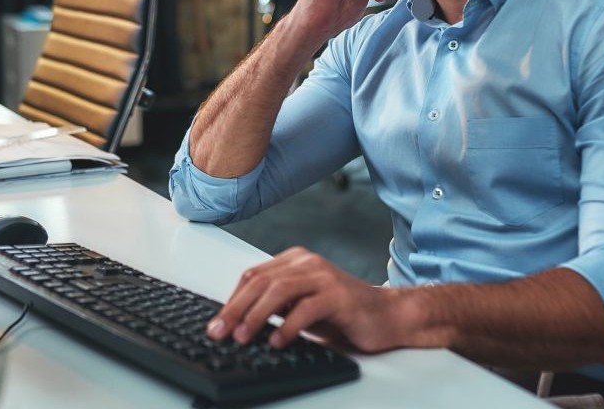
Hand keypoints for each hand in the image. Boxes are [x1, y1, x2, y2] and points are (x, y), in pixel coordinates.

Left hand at [205, 247, 407, 352]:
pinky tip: (278, 341)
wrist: (386, 315)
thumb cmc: (341, 313)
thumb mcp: (300, 307)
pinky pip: (307, 308)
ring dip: (257, 315)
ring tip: (243, 336)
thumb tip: (237, 323)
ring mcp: (323, 277)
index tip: (216, 324)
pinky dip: (288, 326)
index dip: (231, 300)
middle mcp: (307, 263)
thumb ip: (275, 307)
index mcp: (294, 261)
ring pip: (280, 290)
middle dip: (236, 309)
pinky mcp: (339, 295)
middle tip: (220, 332)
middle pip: (261, 282)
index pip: (252, 276)